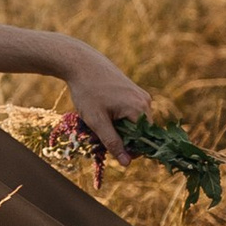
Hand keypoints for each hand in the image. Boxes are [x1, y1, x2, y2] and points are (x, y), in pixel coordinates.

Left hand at [56, 43, 150, 165]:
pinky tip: (103, 109)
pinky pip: (131, 112)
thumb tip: (127, 163)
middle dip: (121, 137)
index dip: (127, 149)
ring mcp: (140, 95)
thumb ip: (113, 143)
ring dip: (118, 127)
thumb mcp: (97, 121)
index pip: (143, 141)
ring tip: (100, 118)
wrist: (80, 62)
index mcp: (140, 109)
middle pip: (139, 132)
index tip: (108, 146)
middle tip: (100, 131)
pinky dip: (118, 117)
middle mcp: (145, 101)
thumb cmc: (87, 91)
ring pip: (134, 122)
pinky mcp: (133, 91)